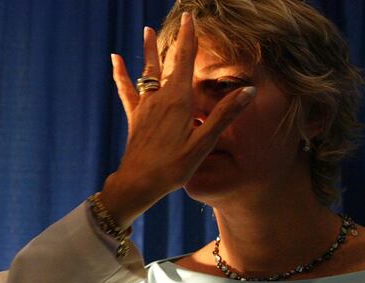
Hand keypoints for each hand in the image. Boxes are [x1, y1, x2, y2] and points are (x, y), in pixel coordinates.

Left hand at [99, 12, 255, 226]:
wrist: (137, 183)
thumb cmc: (172, 167)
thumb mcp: (203, 144)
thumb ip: (224, 116)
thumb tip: (249, 91)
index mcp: (178, 101)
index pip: (186, 61)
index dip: (189, 38)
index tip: (191, 18)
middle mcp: (159, 98)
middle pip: (168, 62)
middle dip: (176, 40)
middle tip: (182, 18)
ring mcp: (144, 106)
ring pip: (147, 72)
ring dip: (148, 50)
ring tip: (146, 29)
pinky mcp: (134, 117)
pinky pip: (127, 89)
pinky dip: (121, 73)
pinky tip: (116, 58)